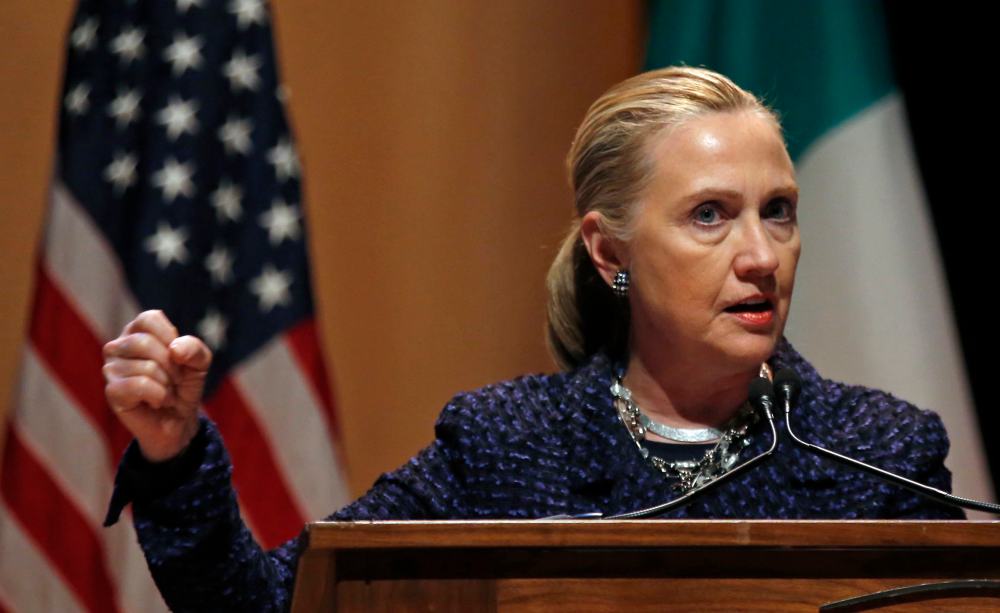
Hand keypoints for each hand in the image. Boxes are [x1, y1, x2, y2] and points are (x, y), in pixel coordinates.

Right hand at [103, 310, 211, 461]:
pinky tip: (158, 401)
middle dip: (171, 365)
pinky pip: (138, 386)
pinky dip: (158, 396)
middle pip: (144, 343)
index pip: (149, 318)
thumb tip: (175, 350)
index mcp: (137, 331)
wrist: (180, 420)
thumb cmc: (184, 386)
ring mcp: (111, 368)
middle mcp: (118, 346)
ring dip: (167, 384)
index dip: (170, 337)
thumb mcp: (199, 363)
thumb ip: (195, 349)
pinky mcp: (112, 391)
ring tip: (166, 392)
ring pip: (145, 367)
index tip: (178, 355)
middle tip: (176, 380)